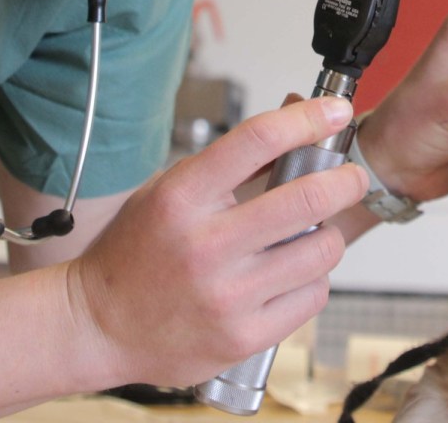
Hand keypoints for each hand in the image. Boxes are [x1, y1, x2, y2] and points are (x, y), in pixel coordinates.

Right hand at [64, 97, 366, 386]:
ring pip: (320, 249)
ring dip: (327, 233)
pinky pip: (312, 296)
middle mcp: (205, 245)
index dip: (307, 118)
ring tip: (311, 232)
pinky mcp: (242, 337)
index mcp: (183, 197)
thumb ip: (233, 161)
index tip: (334, 111)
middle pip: (306, 197)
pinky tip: (291, 274)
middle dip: (345, 180)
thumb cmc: (137, 250)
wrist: (97, 325)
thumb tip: (297, 122)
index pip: (258, 139)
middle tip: (351, 177)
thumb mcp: (172, 188)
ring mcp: (226, 296)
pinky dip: (312, 279)